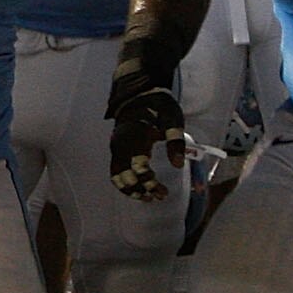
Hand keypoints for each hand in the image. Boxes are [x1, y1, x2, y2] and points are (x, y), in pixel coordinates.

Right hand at [107, 82, 189, 201]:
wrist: (139, 94)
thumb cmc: (158, 106)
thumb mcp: (172, 119)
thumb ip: (175, 141)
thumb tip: (178, 164)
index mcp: (136, 137)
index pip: (138, 167)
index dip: (149, 183)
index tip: (163, 191)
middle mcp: (122, 145)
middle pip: (126, 176)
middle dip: (141, 189)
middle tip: (158, 196)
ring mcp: (116, 147)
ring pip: (117, 176)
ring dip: (130, 190)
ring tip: (147, 197)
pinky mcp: (115, 149)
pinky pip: (114, 171)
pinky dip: (123, 183)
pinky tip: (137, 188)